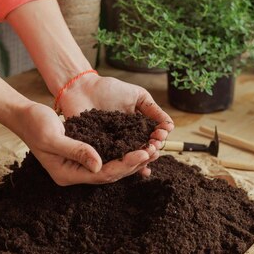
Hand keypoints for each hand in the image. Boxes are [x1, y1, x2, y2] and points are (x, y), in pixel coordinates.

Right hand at [17, 102, 159, 185]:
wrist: (24, 115)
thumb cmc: (35, 124)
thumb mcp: (53, 137)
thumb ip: (76, 150)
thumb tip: (99, 164)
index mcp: (66, 174)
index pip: (101, 174)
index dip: (124, 165)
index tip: (142, 153)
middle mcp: (74, 173)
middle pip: (110, 174)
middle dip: (133, 163)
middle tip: (154, 152)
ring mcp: (79, 165)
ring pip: (110, 166)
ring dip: (131, 159)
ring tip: (152, 151)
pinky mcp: (83, 154)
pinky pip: (107, 157)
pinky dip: (122, 151)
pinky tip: (137, 146)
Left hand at [58, 74, 174, 176]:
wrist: (82, 88)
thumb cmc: (110, 89)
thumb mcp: (137, 96)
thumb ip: (153, 109)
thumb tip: (170, 126)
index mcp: (137, 129)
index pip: (152, 138)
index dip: (158, 138)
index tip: (160, 134)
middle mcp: (127, 140)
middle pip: (143, 150)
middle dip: (152, 150)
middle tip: (154, 145)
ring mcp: (112, 146)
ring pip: (129, 158)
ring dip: (140, 159)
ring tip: (146, 154)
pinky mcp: (97, 150)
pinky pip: (109, 160)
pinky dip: (119, 165)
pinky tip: (130, 165)